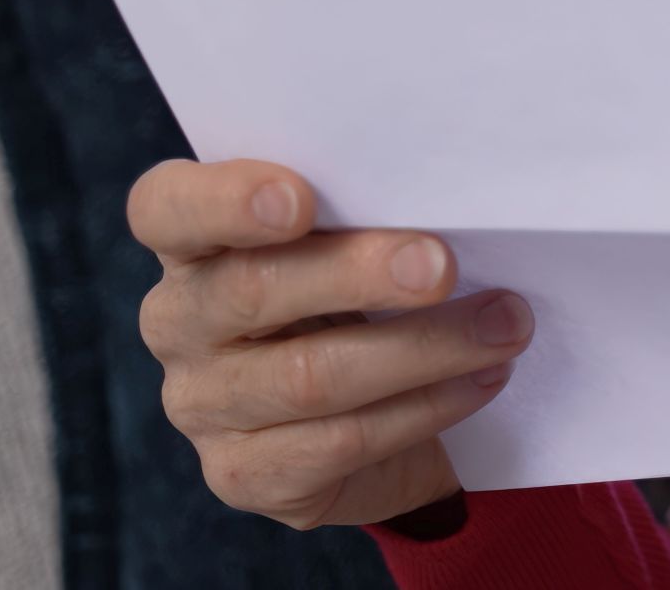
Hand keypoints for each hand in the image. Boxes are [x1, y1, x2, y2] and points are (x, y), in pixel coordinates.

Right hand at [125, 157, 530, 528]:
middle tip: (441, 266)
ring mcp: (202, 405)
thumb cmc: (358, 296)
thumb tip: (445, 195)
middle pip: (249, 291)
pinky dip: (425, 407)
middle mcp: (179, 321)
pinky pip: (341, 442)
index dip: (224, 200)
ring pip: (307, 378)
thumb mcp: (349, 241)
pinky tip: (481, 380)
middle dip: (356, 274)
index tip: (298, 199)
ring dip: (421, 349)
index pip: (166, 208)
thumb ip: (360, 213)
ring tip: (503, 326)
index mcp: (190, 241)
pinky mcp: (244, 475)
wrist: (375, 417)